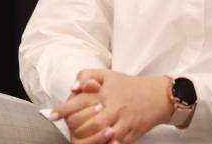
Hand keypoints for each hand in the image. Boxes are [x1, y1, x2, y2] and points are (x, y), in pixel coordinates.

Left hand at [51, 69, 172, 143]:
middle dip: (75, 128)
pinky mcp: (133, 133)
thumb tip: (73, 88)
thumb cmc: (128, 85)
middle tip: (67, 129)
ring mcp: (124, 122)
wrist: (159, 96)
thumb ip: (86, 76)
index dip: (63, 110)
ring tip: (78, 140)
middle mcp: (114, 107)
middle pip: (90, 122)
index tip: (52, 115)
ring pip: (104, 135)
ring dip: (90, 139)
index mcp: (104, 93)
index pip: (79, 102)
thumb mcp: (106, 74)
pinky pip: (119, 143)